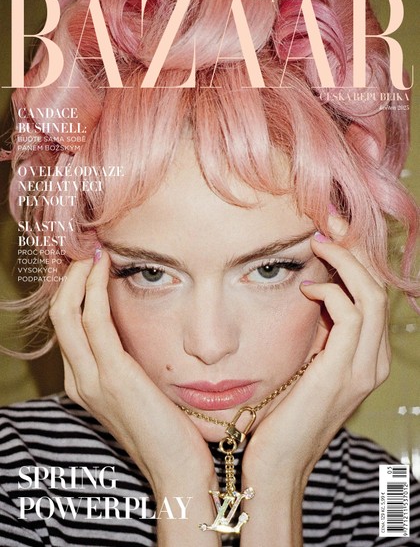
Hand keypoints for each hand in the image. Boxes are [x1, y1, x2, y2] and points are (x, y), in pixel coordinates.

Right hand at [49, 249, 216, 495]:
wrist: (180, 473)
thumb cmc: (171, 430)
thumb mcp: (145, 392)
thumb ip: (135, 363)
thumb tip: (146, 332)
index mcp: (86, 383)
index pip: (70, 327)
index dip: (75, 291)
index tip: (93, 263)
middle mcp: (81, 380)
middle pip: (61, 315)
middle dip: (70, 277)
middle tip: (89, 247)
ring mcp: (92, 380)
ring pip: (68, 314)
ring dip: (79, 276)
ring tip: (94, 249)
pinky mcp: (113, 376)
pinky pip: (94, 321)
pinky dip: (94, 289)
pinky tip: (106, 267)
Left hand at [242, 216, 389, 496]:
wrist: (275, 462)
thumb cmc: (282, 412)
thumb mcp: (304, 363)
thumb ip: (317, 332)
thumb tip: (310, 289)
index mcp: (364, 356)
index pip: (372, 293)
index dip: (357, 257)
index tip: (330, 229)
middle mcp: (372, 360)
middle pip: (378, 287)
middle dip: (356, 248)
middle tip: (328, 219)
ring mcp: (362, 367)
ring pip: (372, 295)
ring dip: (347, 261)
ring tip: (320, 240)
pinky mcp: (343, 372)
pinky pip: (353, 315)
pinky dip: (335, 291)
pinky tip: (309, 285)